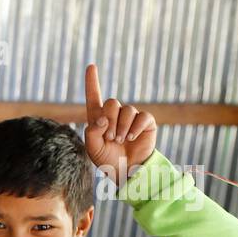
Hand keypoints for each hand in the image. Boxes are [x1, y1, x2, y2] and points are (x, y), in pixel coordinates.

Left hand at [84, 63, 155, 184]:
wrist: (127, 171)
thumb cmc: (107, 160)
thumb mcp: (93, 148)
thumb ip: (92, 132)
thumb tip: (103, 119)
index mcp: (99, 119)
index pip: (94, 97)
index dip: (92, 82)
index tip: (91, 66)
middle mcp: (115, 115)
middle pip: (111, 103)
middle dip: (110, 120)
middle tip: (111, 137)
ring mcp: (131, 117)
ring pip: (127, 110)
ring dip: (122, 127)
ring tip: (121, 140)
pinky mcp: (146, 122)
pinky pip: (142, 116)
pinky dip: (136, 127)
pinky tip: (132, 138)